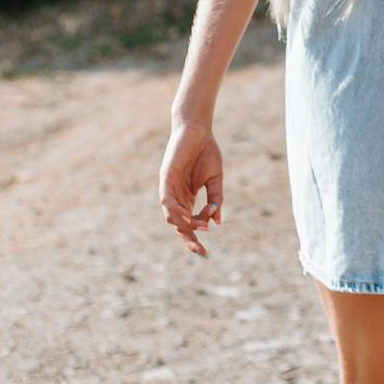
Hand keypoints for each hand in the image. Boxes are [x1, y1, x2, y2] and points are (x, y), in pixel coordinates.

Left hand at [159, 119, 223, 256]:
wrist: (198, 130)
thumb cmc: (206, 152)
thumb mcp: (215, 179)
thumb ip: (216, 199)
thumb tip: (217, 221)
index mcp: (188, 199)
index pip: (189, 224)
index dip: (194, 239)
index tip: (205, 253)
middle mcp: (177, 197)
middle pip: (179, 224)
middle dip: (189, 238)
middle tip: (201, 249)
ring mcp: (170, 189)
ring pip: (171, 215)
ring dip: (185, 224)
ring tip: (201, 227)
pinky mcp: (165, 179)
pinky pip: (167, 200)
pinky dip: (176, 210)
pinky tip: (187, 216)